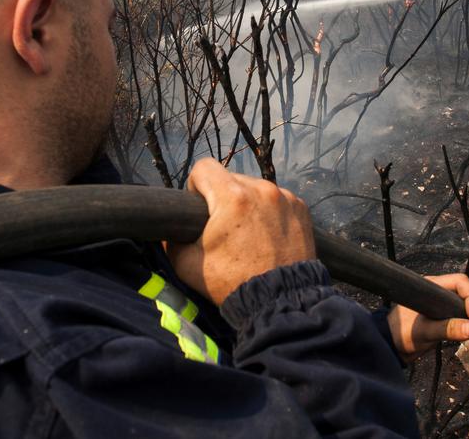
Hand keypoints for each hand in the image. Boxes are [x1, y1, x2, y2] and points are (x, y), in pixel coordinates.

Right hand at [168, 158, 316, 305]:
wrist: (281, 301)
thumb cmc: (233, 283)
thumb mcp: (188, 265)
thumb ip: (171, 242)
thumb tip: (167, 233)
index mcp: (232, 198)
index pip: (204, 167)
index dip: (195, 186)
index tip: (199, 208)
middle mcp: (262, 190)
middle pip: (231, 179)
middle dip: (223, 198)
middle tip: (223, 228)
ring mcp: (285, 197)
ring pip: (256, 189)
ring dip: (247, 204)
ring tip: (248, 234)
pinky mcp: (301, 208)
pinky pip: (277, 200)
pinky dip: (269, 212)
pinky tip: (268, 236)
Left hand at [387, 274, 468, 362]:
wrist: (393, 345)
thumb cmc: (403, 335)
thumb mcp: (425, 333)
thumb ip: (448, 329)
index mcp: (431, 287)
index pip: (459, 281)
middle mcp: (438, 290)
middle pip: (467, 288)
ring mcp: (443, 300)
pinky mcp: (446, 311)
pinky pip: (465, 305)